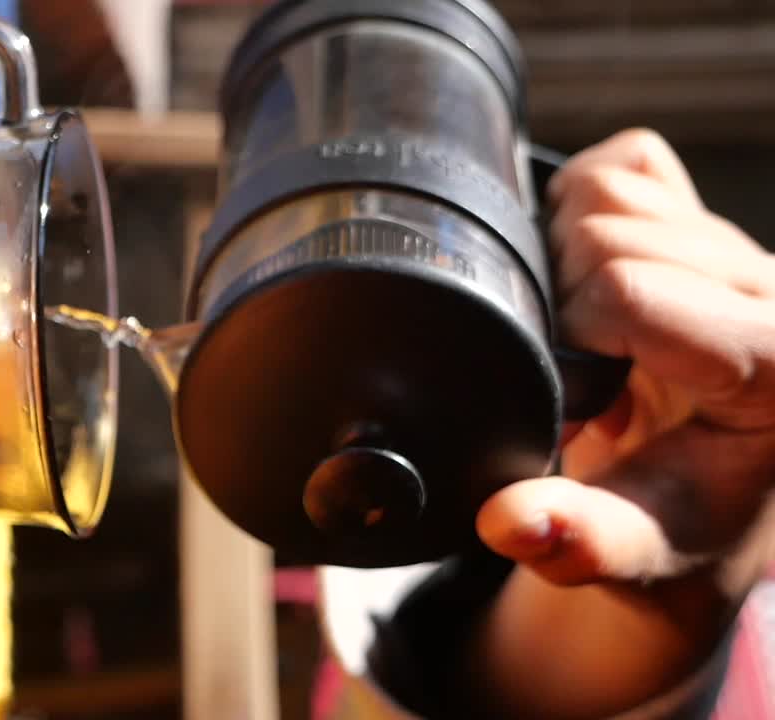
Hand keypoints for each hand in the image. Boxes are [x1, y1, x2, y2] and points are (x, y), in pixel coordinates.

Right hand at [470, 129, 774, 717]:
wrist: (712, 504)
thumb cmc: (687, 525)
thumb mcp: (639, 551)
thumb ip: (582, 539)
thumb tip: (510, 521)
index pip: (630, 292)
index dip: (571, 344)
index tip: (580, 403)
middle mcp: (769, 288)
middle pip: (608, 232)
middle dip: (562, 306)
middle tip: (586, 379)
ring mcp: (739, 249)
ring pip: (608, 190)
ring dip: (565, 262)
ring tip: (587, 339)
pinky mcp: (705, 221)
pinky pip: (625, 164)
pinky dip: (580, 207)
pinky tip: (586, 282)